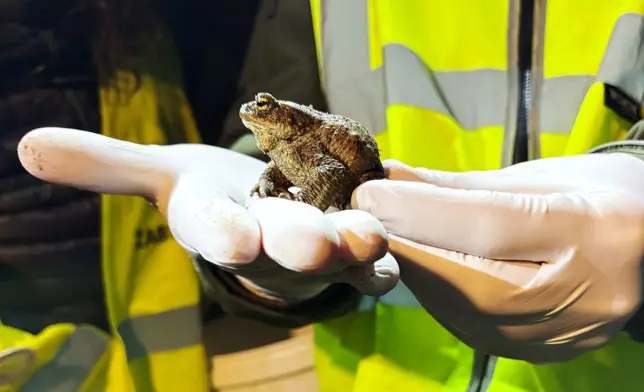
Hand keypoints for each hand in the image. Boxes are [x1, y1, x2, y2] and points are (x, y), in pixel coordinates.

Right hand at [17, 127, 398, 301]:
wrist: (269, 215)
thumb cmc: (220, 195)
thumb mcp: (166, 175)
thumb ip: (107, 165)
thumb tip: (27, 146)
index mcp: (220, 223)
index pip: (213, 230)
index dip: (221, 234)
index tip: (232, 239)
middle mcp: (269, 243)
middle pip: (281, 245)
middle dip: (295, 245)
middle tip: (312, 245)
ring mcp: (316, 250)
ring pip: (336, 254)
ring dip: (353, 249)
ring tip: (370, 238)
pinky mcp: (354, 250)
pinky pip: (374, 257)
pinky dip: (386, 255)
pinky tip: (399, 245)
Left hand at [352, 154, 643, 362]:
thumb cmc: (597, 194)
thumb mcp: (536, 177)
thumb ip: (459, 185)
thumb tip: (390, 179)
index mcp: (594, 231)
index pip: (489, 227)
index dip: (419, 212)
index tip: (368, 193)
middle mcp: (587, 294)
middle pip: (471, 281)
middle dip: (407, 247)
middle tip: (367, 220)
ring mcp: (567, 334)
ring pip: (466, 314)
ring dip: (416, 274)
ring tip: (389, 239)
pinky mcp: (546, 353)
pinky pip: (474, 330)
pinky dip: (438, 298)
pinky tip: (423, 271)